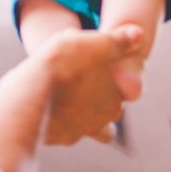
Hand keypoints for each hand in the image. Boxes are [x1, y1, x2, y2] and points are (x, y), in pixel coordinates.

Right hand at [38, 25, 144, 144]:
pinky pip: (53, 130)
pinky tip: (39, 100)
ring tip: (56, 93)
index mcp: (112, 104)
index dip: (107, 86)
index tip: (93, 73)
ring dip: (71, 115)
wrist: (31, 91)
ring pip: (77, 127)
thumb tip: (139, 33)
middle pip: (101, 120)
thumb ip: (119, 41)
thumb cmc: (67, 63)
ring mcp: (72, 134)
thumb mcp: (96, 44)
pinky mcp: (50, 138)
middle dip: (91, 105)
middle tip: (76, 83)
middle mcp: (96, 125)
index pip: (117, 100)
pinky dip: (50, 119)